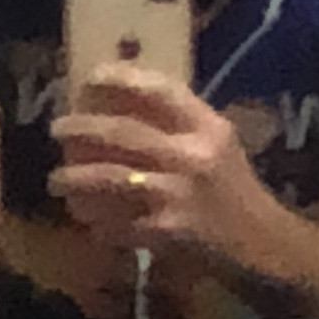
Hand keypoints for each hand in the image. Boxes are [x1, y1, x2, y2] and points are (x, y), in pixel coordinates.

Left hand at [49, 65, 268, 270]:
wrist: (264, 242)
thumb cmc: (237, 189)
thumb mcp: (219, 146)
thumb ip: (181, 125)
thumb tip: (127, 104)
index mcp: (208, 129)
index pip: (161, 90)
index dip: (122, 79)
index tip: (91, 76)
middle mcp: (193, 156)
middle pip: (124, 133)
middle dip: (82, 128)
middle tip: (56, 128)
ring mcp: (179, 195)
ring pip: (111, 178)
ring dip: (75, 178)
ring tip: (54, 179)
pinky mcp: (168, 231)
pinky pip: (120, 223)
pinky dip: (98, 222)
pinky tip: (83, 220)